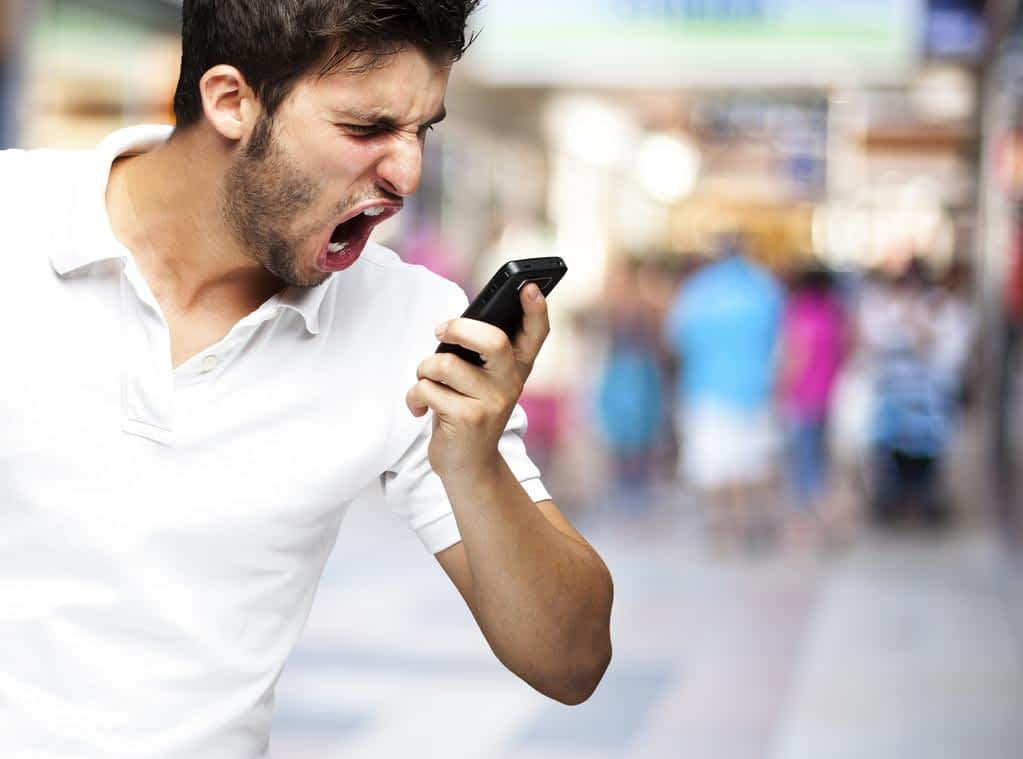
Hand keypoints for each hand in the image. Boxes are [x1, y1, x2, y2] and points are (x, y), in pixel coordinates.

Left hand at [406, 283, 549, 478]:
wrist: (468, 465)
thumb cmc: (468, 410)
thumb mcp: (481, 381)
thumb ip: (478, 354)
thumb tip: (450, 326)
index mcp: (517, 367)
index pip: (536, 333)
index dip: (537, 309)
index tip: (530, 286)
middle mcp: (511, 382)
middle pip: (493, 340)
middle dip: (458, 329)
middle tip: (440, 331)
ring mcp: (492, 402)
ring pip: (445, 365)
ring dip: (424, 371)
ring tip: (426, 385)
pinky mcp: (468, 420)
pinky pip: (427, 390)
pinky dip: (414, 397)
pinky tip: (420, 409)